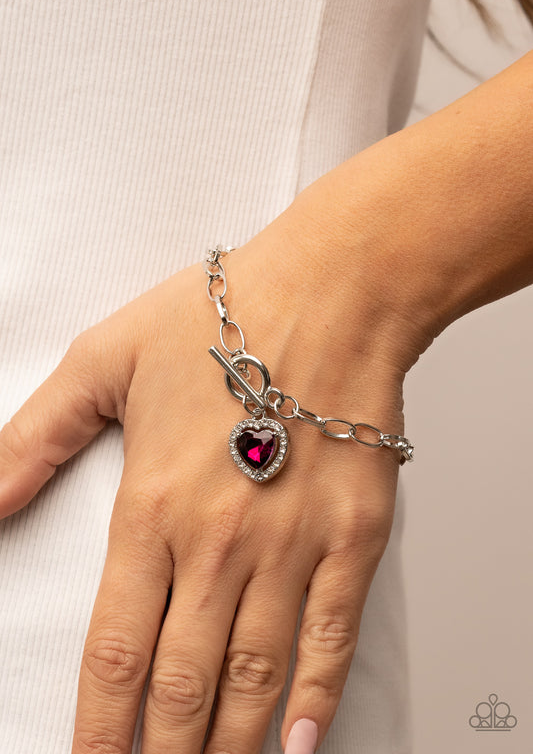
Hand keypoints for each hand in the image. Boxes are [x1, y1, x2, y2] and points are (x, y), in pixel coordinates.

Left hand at [0, 176, 415, 753]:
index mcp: (153, 508)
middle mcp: (221, 543)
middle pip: (182, 683)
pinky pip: (331, 636)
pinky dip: (313, 697)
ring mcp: (293, 546)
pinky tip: (296, 741)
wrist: (329, 294)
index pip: (114, 649)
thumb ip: (32, 440)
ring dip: (227, 744)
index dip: (97, 723)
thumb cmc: (226, 322)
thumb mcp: (104, 362)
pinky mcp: (353, 536)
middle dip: (161, 750)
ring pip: (251, 676)